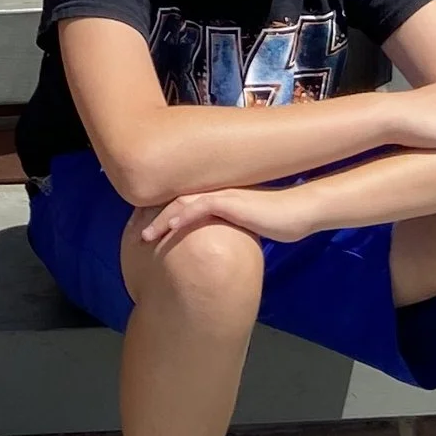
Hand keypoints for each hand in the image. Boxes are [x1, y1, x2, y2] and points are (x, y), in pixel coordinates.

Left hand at [135, 184, 288, 252]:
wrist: (298, 213)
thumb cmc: (277, 221)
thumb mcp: (246, 225)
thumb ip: (228, 228)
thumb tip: (217, 244)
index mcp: (217, 197)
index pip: (183, 202)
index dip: (163, 215)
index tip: (148, 229)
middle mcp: (215, 192)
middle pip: (175, 200)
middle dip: (153, 217)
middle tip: (137, 234)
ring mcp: (221, 194)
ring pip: (181, 203)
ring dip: (160, 220)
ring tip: (144, 236)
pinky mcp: (229, 202)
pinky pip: (198, 207)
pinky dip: (181, 217)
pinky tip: (168, 229)